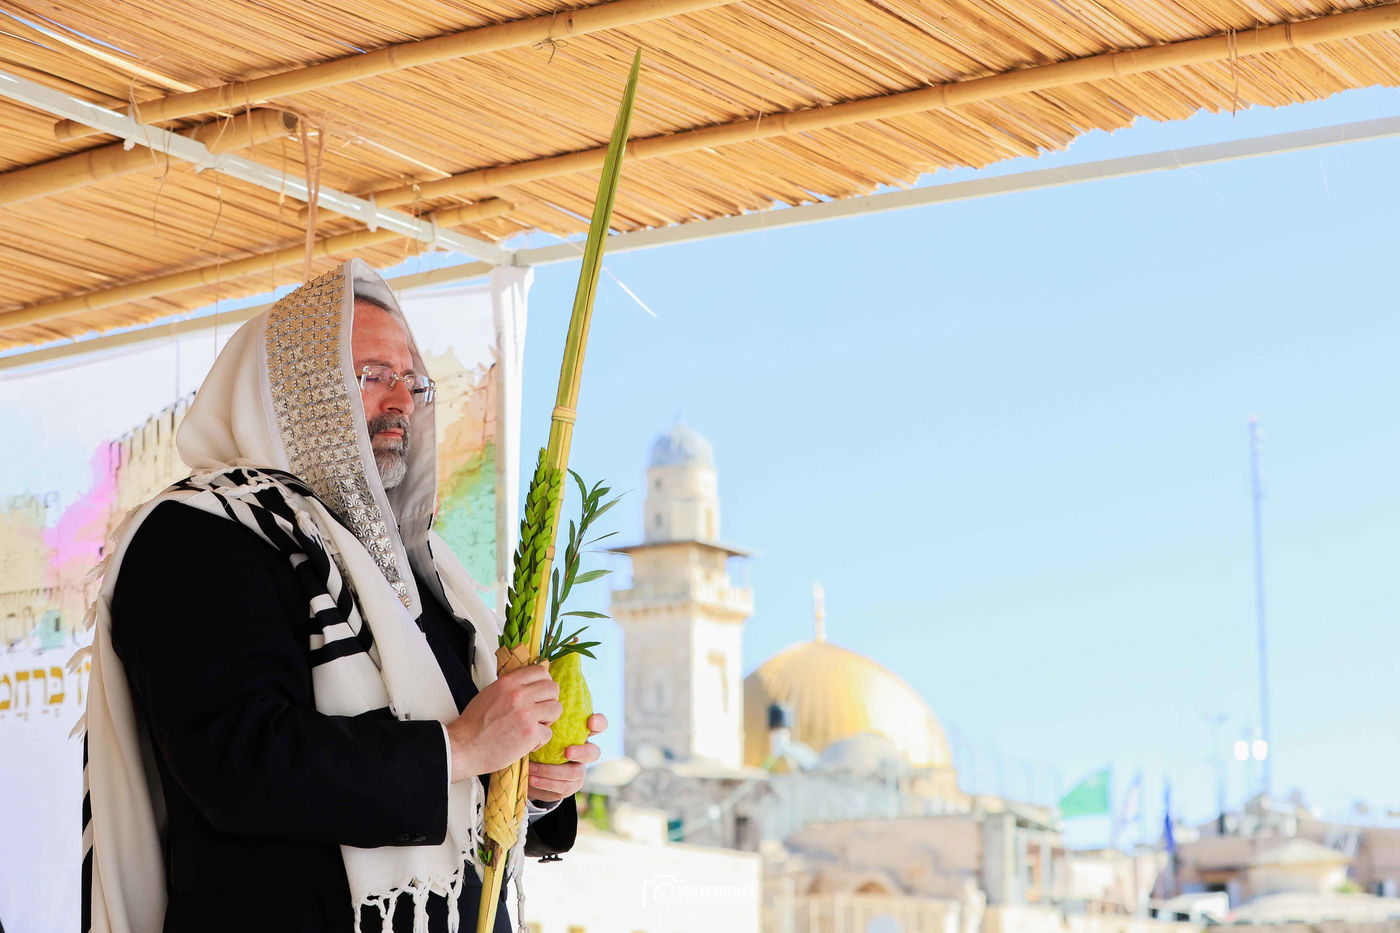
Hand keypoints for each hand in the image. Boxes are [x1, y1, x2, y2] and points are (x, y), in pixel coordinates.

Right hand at [446, 665, 560, 780]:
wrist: (463, 746)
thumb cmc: (474, 725)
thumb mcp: (490, 693)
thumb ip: (511, 687)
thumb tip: (529, 683)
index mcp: (508, 683)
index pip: (541, 671)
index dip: (544, 682)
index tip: (541, 692)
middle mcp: (518, 695)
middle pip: (553, 688)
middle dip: (549, 701)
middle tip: (539, 712)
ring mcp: (526, 714)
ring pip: (556, 709)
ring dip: (547, 720)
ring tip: (533, 726)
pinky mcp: (530, 733)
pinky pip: (548, 733)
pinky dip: (539, 741)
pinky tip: (525, 742)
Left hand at [528, 713, 607, 802]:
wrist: (528, 769)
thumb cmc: (535, 742)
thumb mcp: (540, 729)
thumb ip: (545, 719)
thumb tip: (541, 701)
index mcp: (580, 733)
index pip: (599, 725)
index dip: (599, 722)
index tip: (590, 721)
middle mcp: (583, 752)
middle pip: (594, 752)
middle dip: (581, 752)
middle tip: (567, 752)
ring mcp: (579, 770)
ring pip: (576, 772)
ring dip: (551, 770)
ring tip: (532, 768)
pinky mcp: (571, 785)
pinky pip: (564, 786)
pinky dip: (546, 782)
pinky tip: (532, 778)